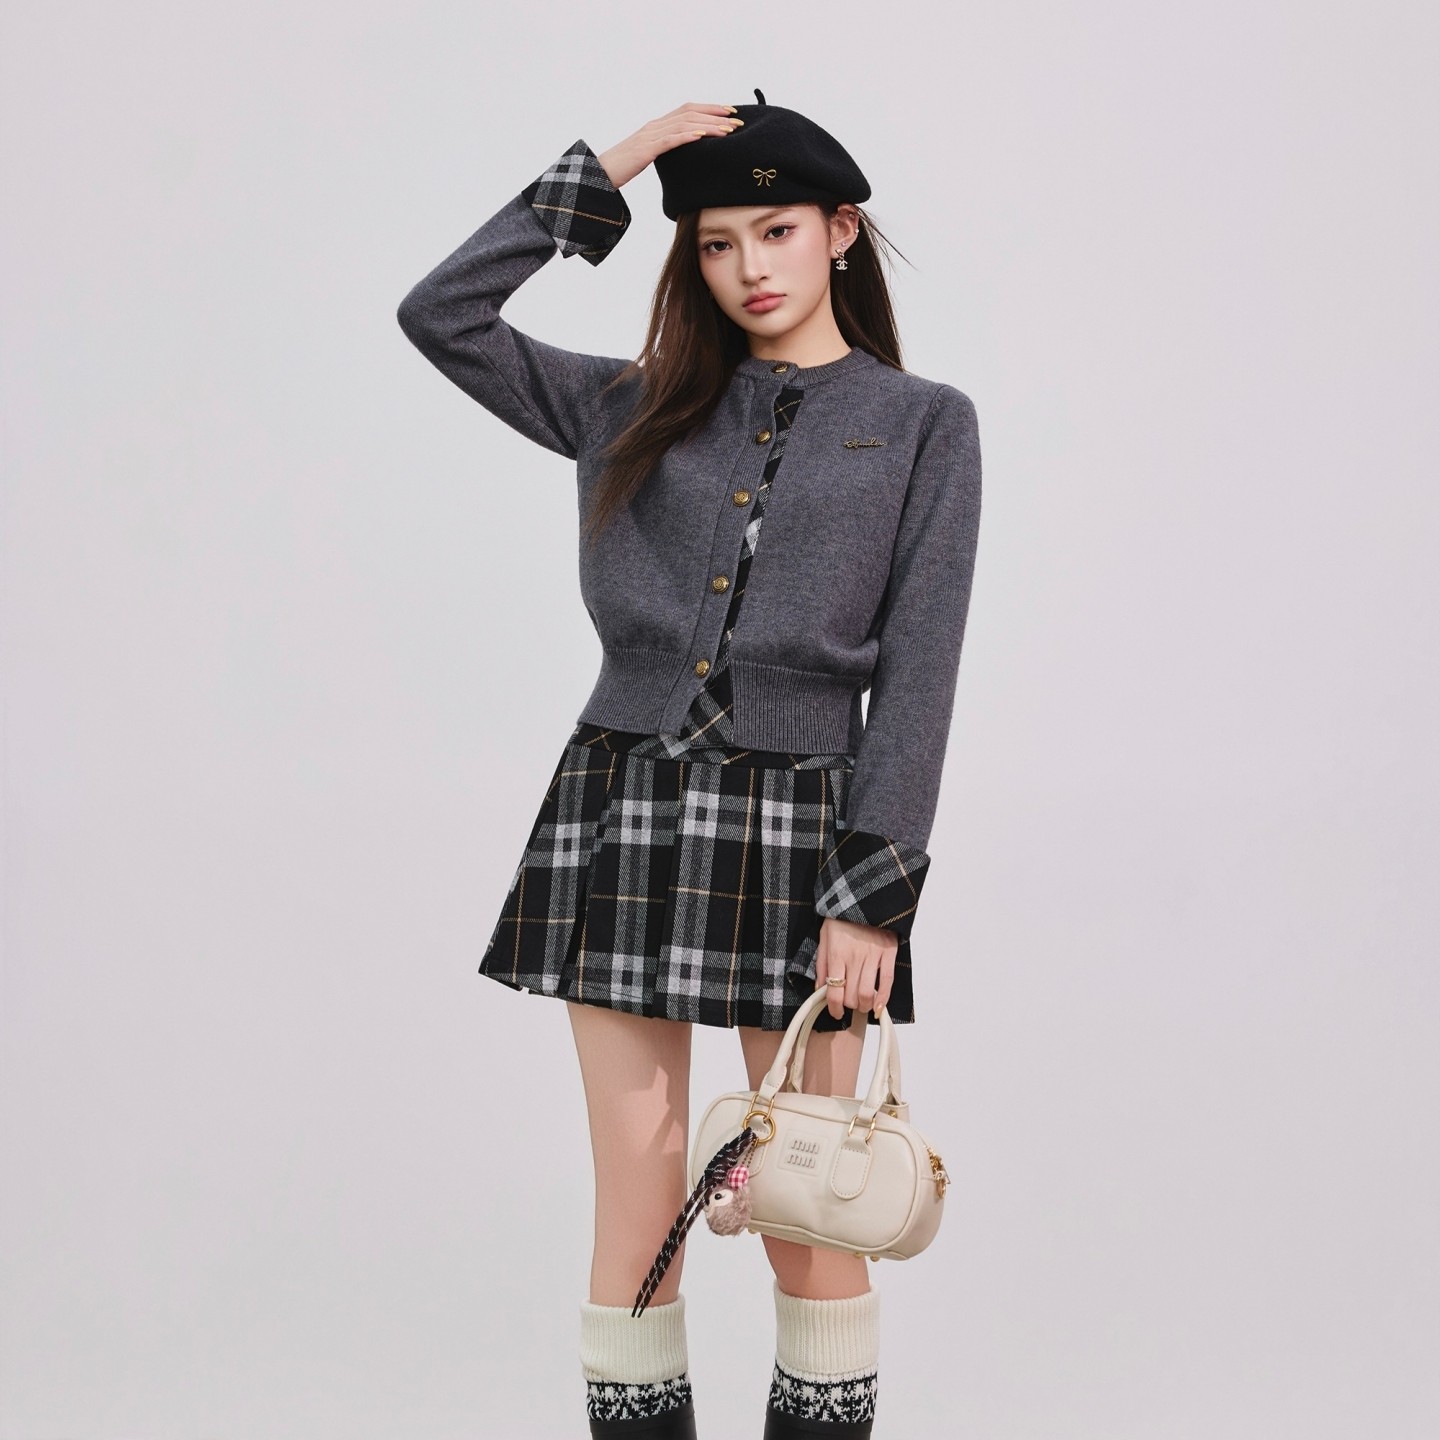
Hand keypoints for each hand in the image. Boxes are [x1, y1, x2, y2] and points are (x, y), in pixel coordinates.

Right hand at [597, 102, 744, 189]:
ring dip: (708, 125)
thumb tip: (684, 154)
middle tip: (737, 122)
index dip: (710, 108)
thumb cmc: (622, 168)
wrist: (598, 175)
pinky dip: (688, 136)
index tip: (730, 112)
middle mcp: (655, 126)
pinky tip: (702, 137)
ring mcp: (650, 136)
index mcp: (656, 126)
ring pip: (684, 124)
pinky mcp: (645, 150)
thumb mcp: (648, 157)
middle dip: (716, 115)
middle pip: (690, 113)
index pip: (687, 110)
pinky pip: (670, 140)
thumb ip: (664, 151)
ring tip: (727, 130)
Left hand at [813, 916, 897, 1020]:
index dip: (834, 1009)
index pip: (834, 992)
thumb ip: (821, 965)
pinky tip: (879, 1006)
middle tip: (848, 1005)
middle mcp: (855, 958)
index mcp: (837, 954)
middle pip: (852, 997)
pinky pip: (887, 981)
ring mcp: (873, 956)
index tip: (835, 1013)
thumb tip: (819, 989)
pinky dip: (884, 998)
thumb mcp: (824, 938)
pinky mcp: (888, 953)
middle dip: (849, 1007)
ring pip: (869, 994)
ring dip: (864, 1006)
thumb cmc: (841, 918)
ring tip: (862, 1004)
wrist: (862, 898)